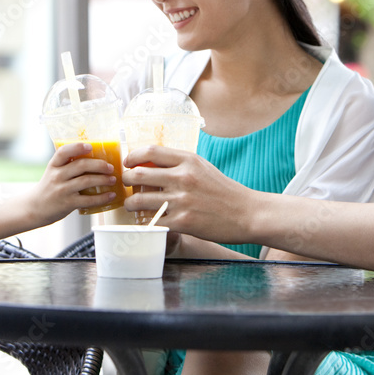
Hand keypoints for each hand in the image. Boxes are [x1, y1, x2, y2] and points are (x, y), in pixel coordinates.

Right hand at [30, 142, 117, 223]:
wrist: (34, 209)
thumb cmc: (48, 188)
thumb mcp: (52, 173)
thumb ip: (67, 166)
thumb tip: (94, 159)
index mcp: (53, 165)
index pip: (64, 152)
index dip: (77, 147)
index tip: (90, 146)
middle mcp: (57, 176)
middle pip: (81, 165)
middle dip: (99, 165)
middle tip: (110, 167)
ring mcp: (62, 190)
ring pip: (86, 181)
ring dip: (103, 179)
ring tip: (113, 179)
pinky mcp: (67, 204)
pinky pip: (88, 200)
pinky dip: (102, 197)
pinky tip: (111, 195)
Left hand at [122, 145, 261, 244]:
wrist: (247, 213)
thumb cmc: (224, 191)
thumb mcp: (203, 168)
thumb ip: (180, 164)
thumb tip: (153, 164)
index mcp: (188, 161)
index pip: (150, 151)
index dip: (133, 156)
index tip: (128, 163)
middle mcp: (183, 178)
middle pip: (138, 175)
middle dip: (126, 181)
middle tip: (126, 186)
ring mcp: (182, 201)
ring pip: (139, 201)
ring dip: (130, 204)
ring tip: (133, 206)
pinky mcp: (183, 222)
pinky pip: (153, 222)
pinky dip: (147, 222)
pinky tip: (148, 221)